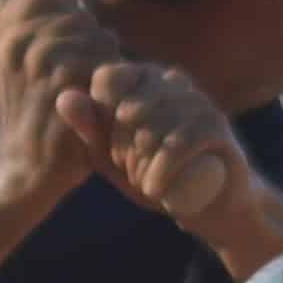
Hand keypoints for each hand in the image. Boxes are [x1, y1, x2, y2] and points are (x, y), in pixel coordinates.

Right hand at [0, 0, 115, 192]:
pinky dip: (109, 74)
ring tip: (92, 84)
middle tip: (86, 71)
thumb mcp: (26, 63)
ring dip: (102, 55)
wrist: (27, 168)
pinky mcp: (63, 80)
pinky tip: (100, 96)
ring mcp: (37, 60)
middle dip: (90, 36)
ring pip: (90, 32)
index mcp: (0, 34)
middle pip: (72, 11)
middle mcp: (13, 41)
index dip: (65, 11)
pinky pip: (101, 56)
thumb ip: (44, 18)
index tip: (68, 43)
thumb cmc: (37, 114)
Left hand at [63, 54, 243, 228]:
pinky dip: (162, 169)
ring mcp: (199, 102)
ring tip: (143, 184)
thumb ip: (88, 128)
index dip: (102, 115)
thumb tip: (63, 97)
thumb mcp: (113, 155)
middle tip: (130, 171)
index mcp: (145, 79)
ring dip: (142, 162)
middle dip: (123, 146)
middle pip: (130, 106)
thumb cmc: (156, 174)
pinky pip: (183, 141)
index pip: (109, 77)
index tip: (111, 146)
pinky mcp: (218, 128)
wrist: (212, 205)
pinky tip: (154, 189)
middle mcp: (173, 82)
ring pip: (156, 123)